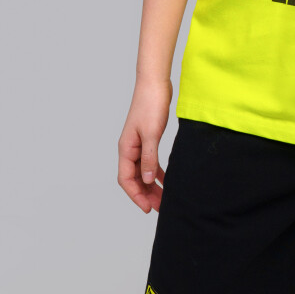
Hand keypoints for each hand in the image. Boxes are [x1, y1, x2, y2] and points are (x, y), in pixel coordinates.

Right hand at [117, 79, 171, 211]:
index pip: (126, 179)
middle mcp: (129, 149)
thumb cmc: (151, 105)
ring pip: (143, 172)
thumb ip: (149, 158)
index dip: (135, 196)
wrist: (155, 84)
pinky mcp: (148, 140)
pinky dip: (158, 173)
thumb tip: (146, 180)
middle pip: (134, 179)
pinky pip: (150, 163)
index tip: (148, 209)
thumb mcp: (151, 133)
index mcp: (126, 148)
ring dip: (152, 186)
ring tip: (165, 199)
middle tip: (160, 208)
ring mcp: (138, 145)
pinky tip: (168, 181)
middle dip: (145, 195)